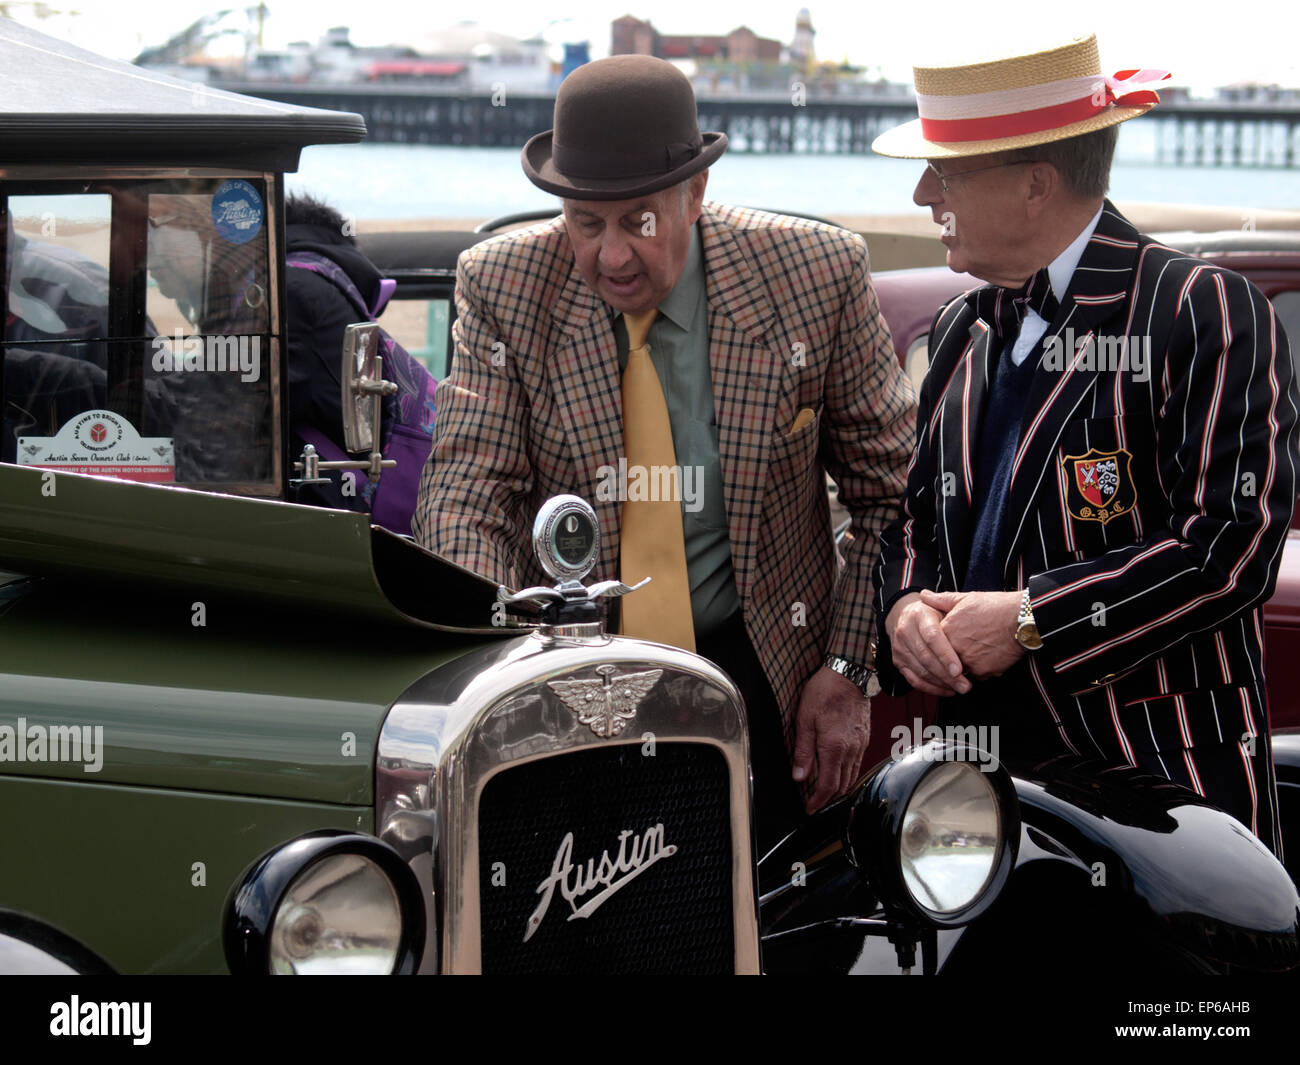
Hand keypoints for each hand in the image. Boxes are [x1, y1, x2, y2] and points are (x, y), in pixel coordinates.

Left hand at [792, 666, 870, 812]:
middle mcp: (850, 750)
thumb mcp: (804, 720)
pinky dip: (848, 775)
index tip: (810, 809)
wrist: (849, 674)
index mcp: (834, 748)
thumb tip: (799, 777)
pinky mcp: (864, 738)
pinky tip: (838, 772)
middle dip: (828, 799)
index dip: (818, 801)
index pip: (827, 785)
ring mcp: (860, 745)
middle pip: (842, 785)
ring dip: (839, 788)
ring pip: (852, 777)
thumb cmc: (823, 692)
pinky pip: (857, 764)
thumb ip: (802, 751)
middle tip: (814, 803)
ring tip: (825, 792)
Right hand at [885, 591, 969, 695]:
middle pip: (926, 658)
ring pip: (921, 671)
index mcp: (918, 615)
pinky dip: (932, 688)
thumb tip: (970, 615)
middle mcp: (905, 631)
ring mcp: (900, 648)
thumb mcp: (941, 605)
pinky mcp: (898, 662)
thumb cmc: (931, 613)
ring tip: (960, 689)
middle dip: (947, 675)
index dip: (945, 655)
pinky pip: (915, 680)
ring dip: (942, 684)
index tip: (959, 670)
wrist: (905, 616)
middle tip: (966, 685)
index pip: (931, 637)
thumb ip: (952, 607)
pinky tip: (948, 690)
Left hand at [920, 589, 1023, 678]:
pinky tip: (987, 659)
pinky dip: (980, 671)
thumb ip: (941, 600)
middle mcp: (954, 648)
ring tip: (975, 654)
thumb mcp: (966, 598)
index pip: (933, 643)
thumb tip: (923, 595)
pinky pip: (976, 676)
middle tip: (962, 651)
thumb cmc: (995, 606)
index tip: (947, 640)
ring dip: (963, 666)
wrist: (1022, 619)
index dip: (941, 642)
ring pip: (959, 670)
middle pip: (945, 659)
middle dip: (951, 657)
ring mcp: (967, 661)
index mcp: (946, 630)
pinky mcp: (983, 671)